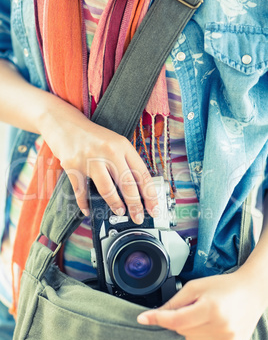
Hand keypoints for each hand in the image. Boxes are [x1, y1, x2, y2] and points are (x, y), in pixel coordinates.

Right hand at [40, 97, 157, 222]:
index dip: (150, 194)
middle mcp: (108, 151)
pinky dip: (85, 204)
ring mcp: (90, 159)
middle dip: (135, 205)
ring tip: (120, 212)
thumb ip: (125, 162)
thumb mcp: (114, 143)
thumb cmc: (92, 136)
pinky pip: (81, 192)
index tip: (154, 208)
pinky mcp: (72, 166)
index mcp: (122, 145)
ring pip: (107, 189)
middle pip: (127, 184)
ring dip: (115, 205)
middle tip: (138, 217)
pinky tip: (89, 210)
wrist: (64, 122)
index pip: (142, 174)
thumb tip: (137, 191)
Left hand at [137, 272, 264, 339]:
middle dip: (183, 318)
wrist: (251, 293)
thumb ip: (173, 302)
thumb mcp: (195, 287)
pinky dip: (204, 336)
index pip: (176, 320)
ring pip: (191, 339)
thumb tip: (149, 315)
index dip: (158, 318)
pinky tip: (215, 323)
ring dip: (193, 328)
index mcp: (212, 309)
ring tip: (208, 313)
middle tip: (197, 306)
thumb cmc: (222, 286)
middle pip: (182, 330)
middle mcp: (221, 328)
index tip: (142, 318)